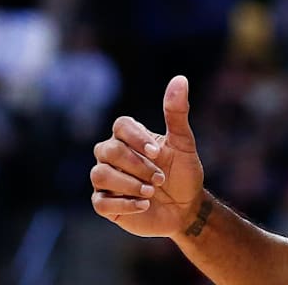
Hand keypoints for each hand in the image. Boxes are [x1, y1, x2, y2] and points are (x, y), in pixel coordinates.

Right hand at [91, 75, 204, 237]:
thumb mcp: (183, 143)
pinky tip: (145, 205)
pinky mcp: (105, 204)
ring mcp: (107, 180)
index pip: (120, 126)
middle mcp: (113, 156)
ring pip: (100, 175)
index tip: (158, 152)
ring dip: (129, 184)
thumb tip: (180, 79)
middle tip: (161, 177)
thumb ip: (177, 113)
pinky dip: (125, 203)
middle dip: (137, 165)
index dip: (136, 137)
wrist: (186, 209)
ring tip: (152, 191)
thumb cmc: (183, 173)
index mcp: (130, 138)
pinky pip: (100, 202)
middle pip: (108, 150)